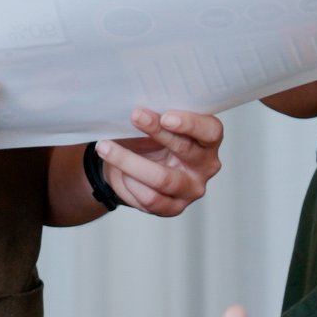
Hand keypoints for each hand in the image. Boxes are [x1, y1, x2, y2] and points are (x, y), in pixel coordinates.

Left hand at [91, 108, 225, 215]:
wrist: (131, 168)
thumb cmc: (149, 140)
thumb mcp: (155, 124)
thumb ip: (155, 116)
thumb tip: (138, 108)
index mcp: (208, 140)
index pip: (210, 131)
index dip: (190, 124)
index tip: (165, 116)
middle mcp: (205, 166)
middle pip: (184, 150)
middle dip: (156, 132)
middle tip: (134, 116)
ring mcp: (191, 189)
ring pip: (162, 178)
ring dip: (130, 161)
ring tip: (106, 147)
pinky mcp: (174, 208)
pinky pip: (151, 198)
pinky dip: (130, 183)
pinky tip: (119, 172)